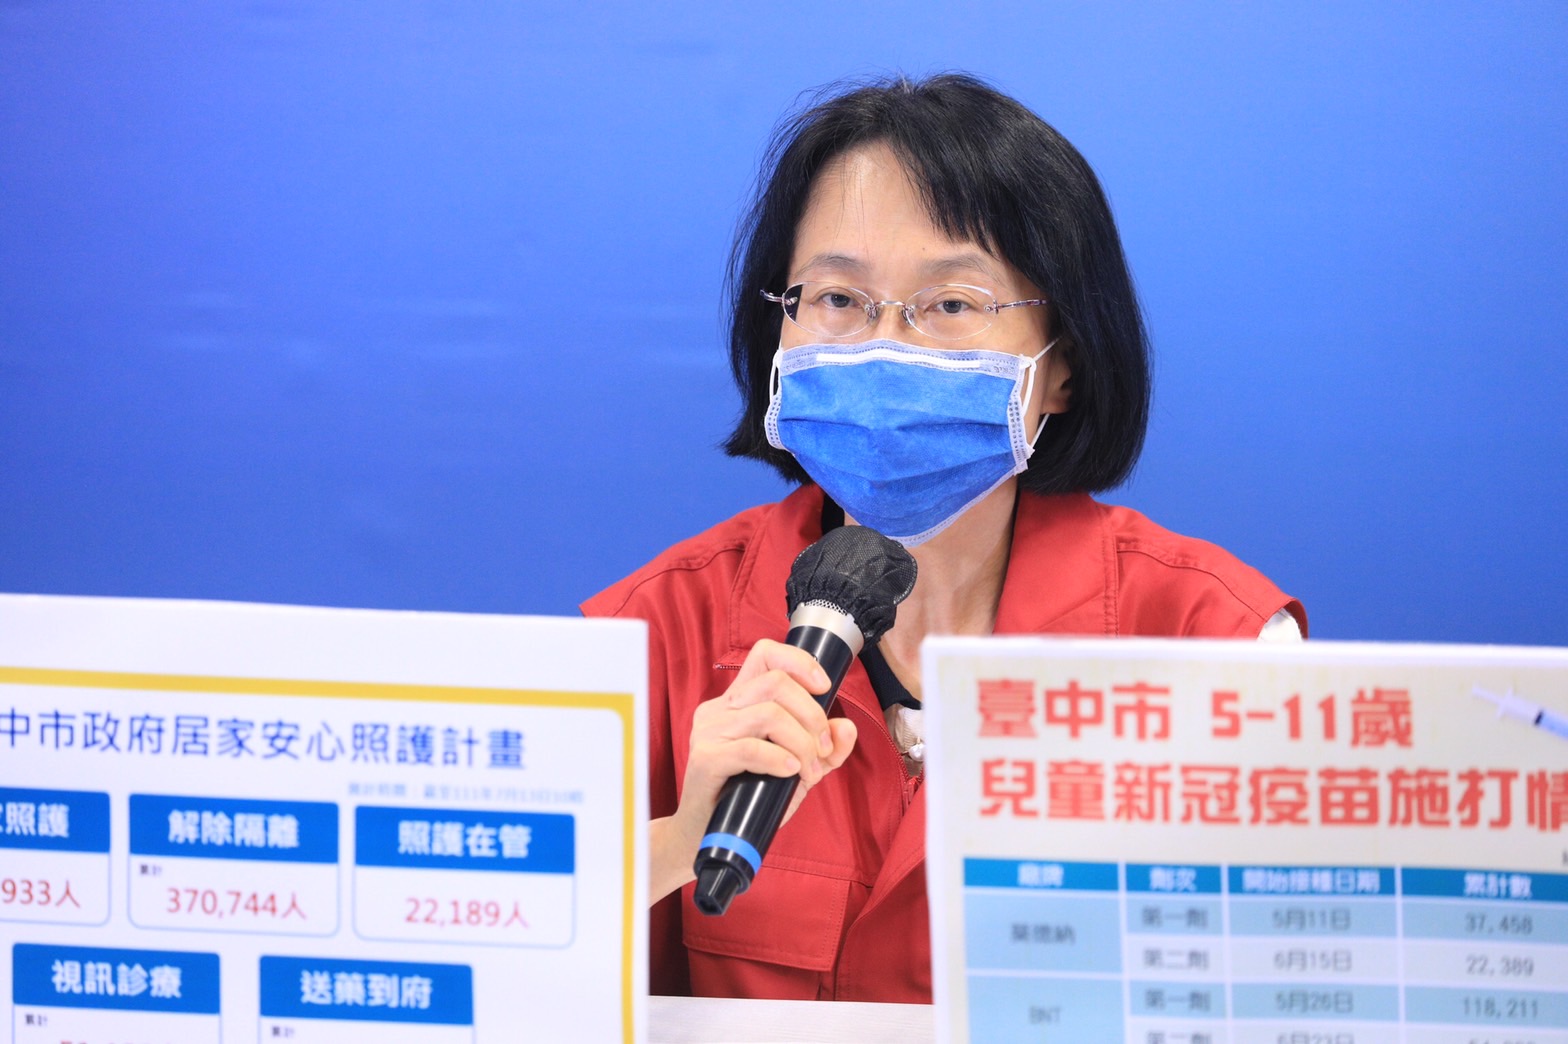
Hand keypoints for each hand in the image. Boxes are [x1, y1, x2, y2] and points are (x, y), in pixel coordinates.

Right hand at [649, 639, 857, 903]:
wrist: (705, 837)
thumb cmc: (748, 799)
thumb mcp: (797, 771)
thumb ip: (826, 750)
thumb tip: (847, 727)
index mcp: (738, 701)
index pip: (765, 654)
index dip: (800, 662)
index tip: (824, 688)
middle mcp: (719, 708)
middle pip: (776, 682)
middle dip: (812, 714)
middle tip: (823, 748)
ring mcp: (709, 732)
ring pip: (768, 714)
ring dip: (802, 743)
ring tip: (807, 770)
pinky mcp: (705, 759)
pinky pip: (750, 747)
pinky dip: (779, 759)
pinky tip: (790, 772)